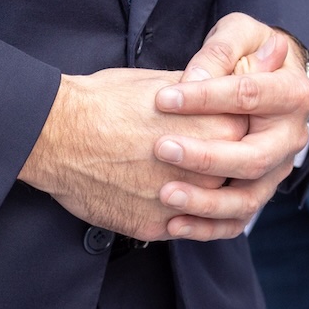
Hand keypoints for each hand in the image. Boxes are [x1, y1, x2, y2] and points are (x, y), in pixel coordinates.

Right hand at [18, 68, 245, 241]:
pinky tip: (162, 197)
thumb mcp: (165, 82)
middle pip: (235, 175)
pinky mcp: (156, 226)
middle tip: (211, 160)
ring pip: (210, 207)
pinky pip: (179, 226)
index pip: (250, 136)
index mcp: (221, 127)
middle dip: (224, 167)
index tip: (233, 131)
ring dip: (202, 196)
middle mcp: (211, 171)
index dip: (240, 133)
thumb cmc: (106, 101)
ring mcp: (184, 204)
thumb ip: (205, 90)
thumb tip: (228, 82)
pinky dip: (174, 215)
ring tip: (183, 179)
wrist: (57, 135)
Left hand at [151, 12, 308, 240]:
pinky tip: (173, 224)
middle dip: (206, 157)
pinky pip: (236, 221)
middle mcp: (291, 138)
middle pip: (254, 157)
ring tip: (165, 194)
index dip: (205, 98)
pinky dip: (206, 228)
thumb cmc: (244, 52)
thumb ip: (219, 52)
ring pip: (248, 198)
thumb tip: (196, 78)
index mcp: (293, 94)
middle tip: (162, 148)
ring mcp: (276, 171)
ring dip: (206, 202)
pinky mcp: (256, 193)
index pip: (250, 97)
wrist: (259, 80)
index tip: (163, 98)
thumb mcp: (236, 35)